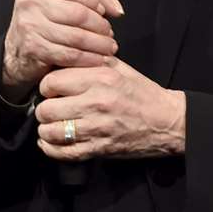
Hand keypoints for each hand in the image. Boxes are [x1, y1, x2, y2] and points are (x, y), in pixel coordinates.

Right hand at [1, 0, 123, 99]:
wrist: (17, 50)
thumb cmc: (45, 19)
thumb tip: (116, 9)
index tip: (102, 11)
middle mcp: (28, 0)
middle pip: (77, 12)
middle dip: (99, 25)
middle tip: (109, 33)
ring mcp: (29, 25)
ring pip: (76, 36)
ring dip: (98, 44)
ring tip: (108, 47)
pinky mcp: (34, 48)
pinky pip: (69, 54)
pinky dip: (88, 58)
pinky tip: (98, 59)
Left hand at [34, 56, 184, 159]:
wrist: (168, 122)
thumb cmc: (143, 93)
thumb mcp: (120, 68)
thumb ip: (91, 61)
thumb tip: (64, 58)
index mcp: (100, 78)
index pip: (51, 81)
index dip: (47, 86)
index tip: (52, 90)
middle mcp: (96, 102)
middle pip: (46, 108)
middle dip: (44, 109)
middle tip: (50, 109)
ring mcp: (97, 128)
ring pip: (51, 132)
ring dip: (46, 130)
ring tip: (50, 126)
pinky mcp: (99, 148)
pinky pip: (64, 153)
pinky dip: (51, 149)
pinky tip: (51, 143)